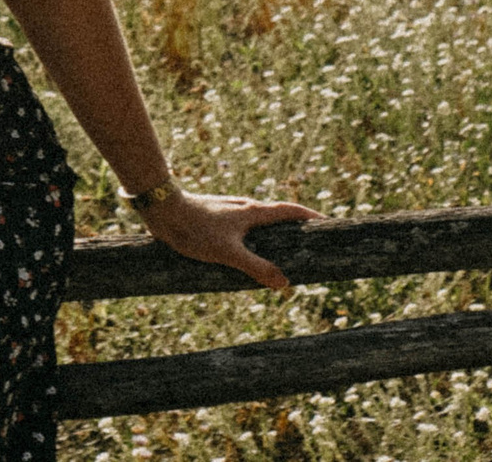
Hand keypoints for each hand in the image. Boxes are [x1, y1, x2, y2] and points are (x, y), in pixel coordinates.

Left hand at [139, 189, 320, 290]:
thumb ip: (256, 267)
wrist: (161, 209)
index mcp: (253, 212)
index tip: (329, 223)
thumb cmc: (194, 228)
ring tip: (285, 252)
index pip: (290, 210)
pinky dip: (256, 237)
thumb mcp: (228, 253)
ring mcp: (230, 211)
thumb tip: (285, 283)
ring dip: (275, 233)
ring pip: (260, 222)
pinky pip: (245, 227)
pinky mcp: (217, 217)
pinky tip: (249, 252)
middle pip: (278, 215)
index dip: (311, 216)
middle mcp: (245, 208)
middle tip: (313, 242)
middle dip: (297, 227)